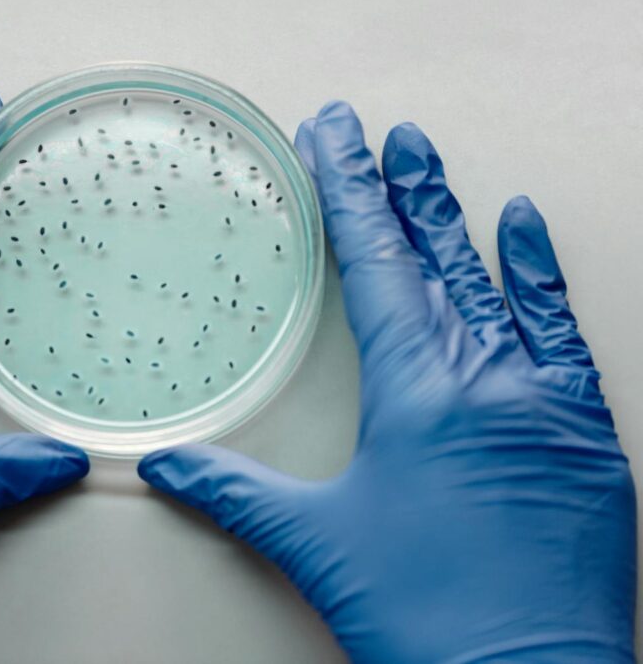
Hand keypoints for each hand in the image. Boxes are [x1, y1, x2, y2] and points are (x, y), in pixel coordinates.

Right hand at [139, 102, 635, 661]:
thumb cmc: (424, 613)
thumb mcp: (317, 544)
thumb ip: (233, 492)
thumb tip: (160, 466)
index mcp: (417, 394)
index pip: (377, 270)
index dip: (351, 198)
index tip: (337, 141)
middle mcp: (484, 378)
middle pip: (432, 262)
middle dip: (398, 191)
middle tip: (380, 131)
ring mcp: (542, 397)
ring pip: (492, 284)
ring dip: (456, 219)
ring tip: (429, 159)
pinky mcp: (582, 428)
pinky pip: (561, 329)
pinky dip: (540, 274)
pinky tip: (523, 227)